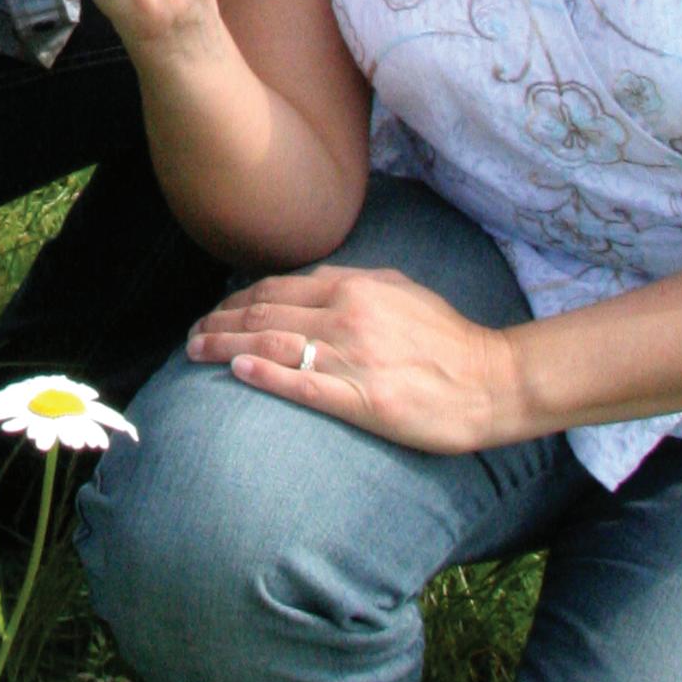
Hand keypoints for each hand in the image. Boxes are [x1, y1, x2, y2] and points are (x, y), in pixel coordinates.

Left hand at [189, 263, 532, 454]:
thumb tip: (308, 282)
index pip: (275, 290)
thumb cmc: (446, 336)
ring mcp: (352, 357)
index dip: (235, 301)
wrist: (491, 379)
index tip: (212, 312)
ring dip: (226, 347)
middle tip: (191, 335)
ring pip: (272, 346)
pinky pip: (302, 385)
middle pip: (263, 316)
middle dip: (219, 323)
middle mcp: (345, 315)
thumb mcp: (398, 289)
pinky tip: (236, 373)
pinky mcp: (363, 399)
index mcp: (352, 287)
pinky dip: (264, 377)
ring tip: (197, 351)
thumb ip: (351, 283)